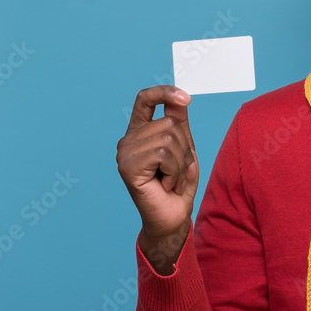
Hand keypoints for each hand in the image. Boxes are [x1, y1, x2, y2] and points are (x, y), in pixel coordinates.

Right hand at [117, 86, 198, 270]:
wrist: (171, 219)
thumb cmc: (176, 185)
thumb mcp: (184, 149)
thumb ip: (179, 123)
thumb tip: (181, 97)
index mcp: (140, 132)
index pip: (145, 99)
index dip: (164, 92)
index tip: (186, 98)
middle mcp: (128, 140)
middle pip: (169, 122)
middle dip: (184, 149)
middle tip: (176, 171)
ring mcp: (124, 152)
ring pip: (168, 137)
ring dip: (181, 163)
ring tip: (171, 179)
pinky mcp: (127, 166)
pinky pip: (163, 153)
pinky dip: (174, 171)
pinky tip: (165, 185)